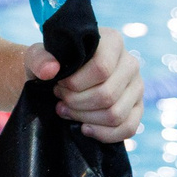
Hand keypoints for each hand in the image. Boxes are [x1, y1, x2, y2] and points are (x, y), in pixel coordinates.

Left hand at [27, 27, 143, 144]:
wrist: (58, 80)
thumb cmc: (52, 65)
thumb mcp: (38, 57)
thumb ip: (39, 59)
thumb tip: (50, 70)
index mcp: (113, 41)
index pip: (102, 68)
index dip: (76, 84)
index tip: (58, 85)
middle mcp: (130, 63)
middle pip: (107, 95)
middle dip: (77, 103)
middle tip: (61, 100)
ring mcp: (137, 87)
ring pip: (116, 114)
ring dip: (85, 118)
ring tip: (67, 111)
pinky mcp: (137, 109)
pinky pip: (128, 128)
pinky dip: (103, 134)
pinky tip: (84, 129)